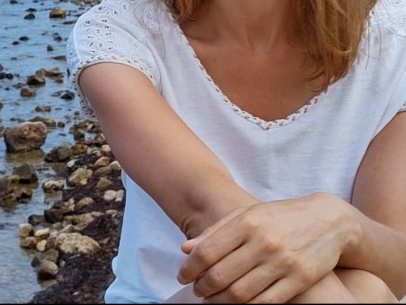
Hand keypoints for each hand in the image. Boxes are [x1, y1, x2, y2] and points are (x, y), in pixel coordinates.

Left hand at [176, 193, 351, 302]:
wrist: (328, 220)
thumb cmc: (279, 217)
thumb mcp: (247, 215)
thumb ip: (216, 231)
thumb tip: (186, 249)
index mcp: (247, 223)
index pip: (207, 252)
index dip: (190, 268)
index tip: (182, 276)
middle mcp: (263, 242)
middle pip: (221, 276)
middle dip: (202, 288)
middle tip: (197, 291)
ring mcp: (283, 262)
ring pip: (241, 293)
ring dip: (220, 301)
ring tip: (212, 300)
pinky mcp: (299, 279)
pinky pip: (266, 302)